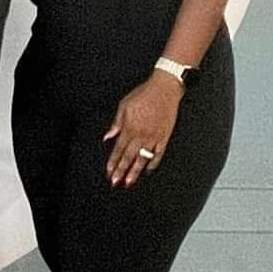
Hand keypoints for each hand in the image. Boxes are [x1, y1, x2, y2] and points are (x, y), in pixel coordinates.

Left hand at [103, 70, 182, 187]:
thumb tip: (107, 136)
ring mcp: (154, 137)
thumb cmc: (143, 94)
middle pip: (129, 157)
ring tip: (129, 182)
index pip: (118, 149)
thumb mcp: (124, 105)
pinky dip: (153, 163)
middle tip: (115, 182)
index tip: (108, 172)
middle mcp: (141, 134)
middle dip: (121, 171)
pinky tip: (147, 170)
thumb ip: (116, 123)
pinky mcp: (164, 137)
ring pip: (143, 158)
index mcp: (129, 127)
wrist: (164, 89)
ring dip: (135, 171)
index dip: (113, 162)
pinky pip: (158, 154)